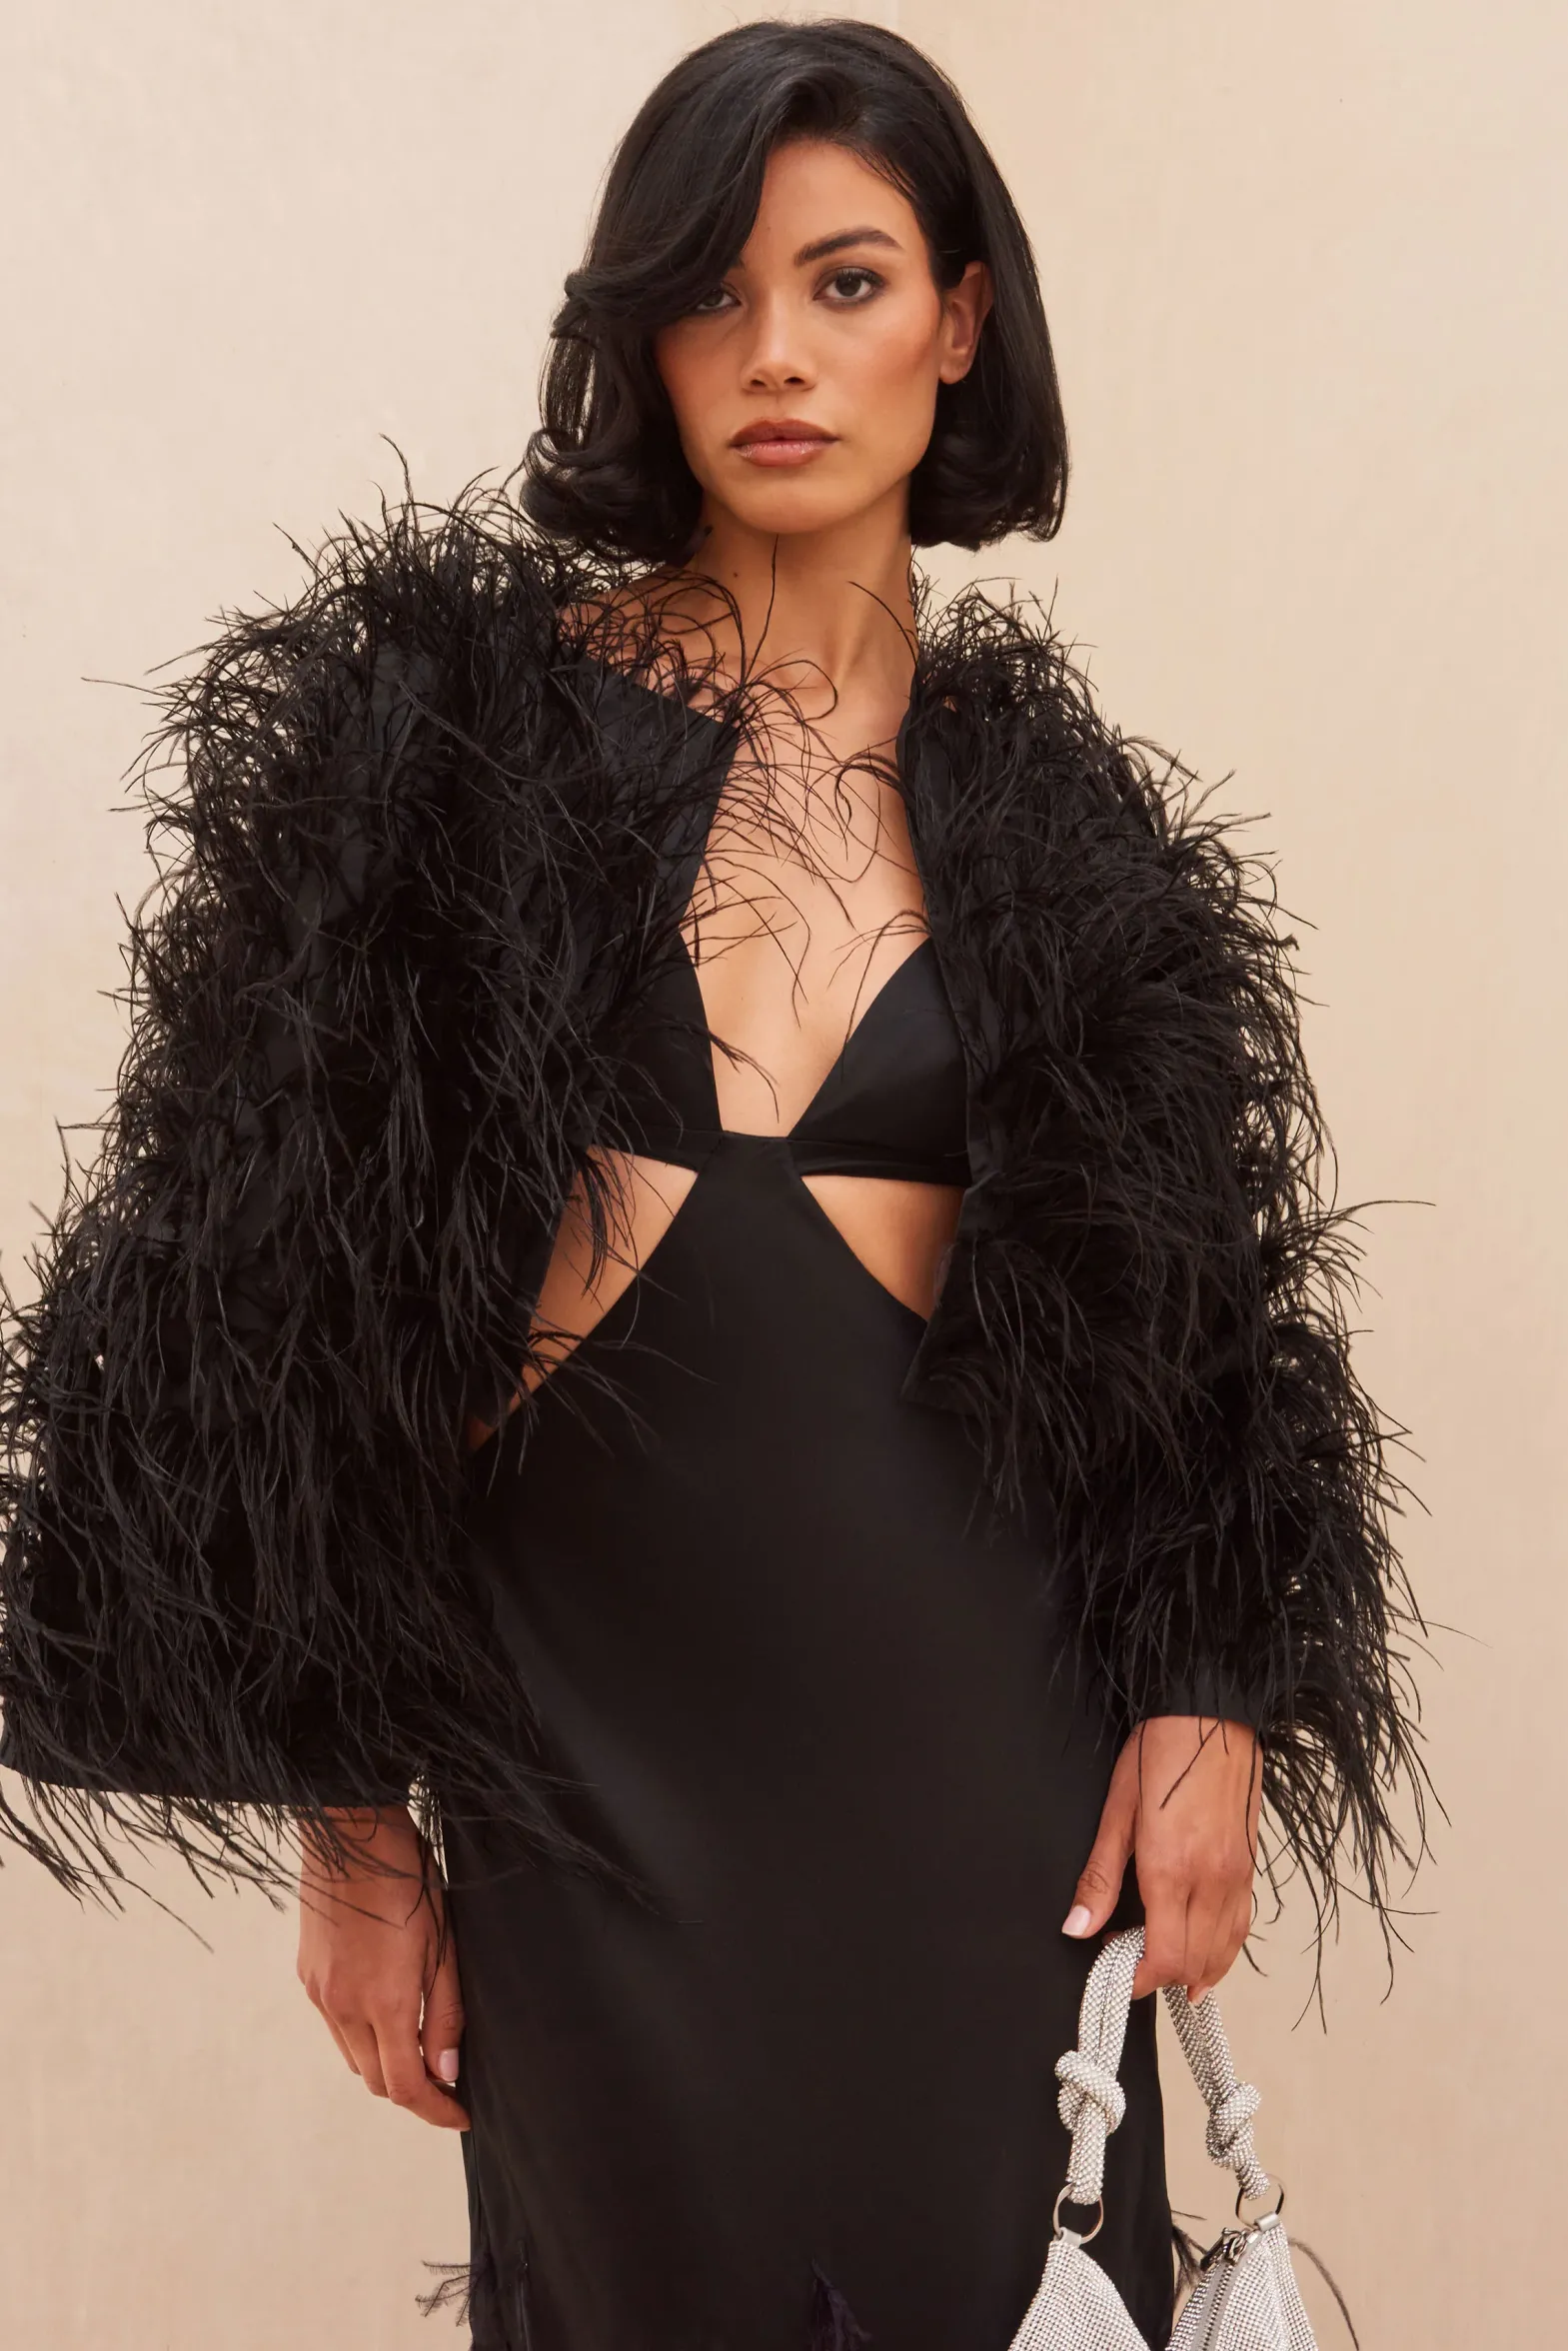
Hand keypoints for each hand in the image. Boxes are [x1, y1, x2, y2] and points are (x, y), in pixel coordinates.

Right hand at [296, 1805, 469, 2129]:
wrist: (351, 1831)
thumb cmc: (407, 1879)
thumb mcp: (443, 1945)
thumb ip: (444, 2013)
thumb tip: (448, 2071)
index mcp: (383, 2002)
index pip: (405, 2087)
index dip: (435, 2110)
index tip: (460, 2114)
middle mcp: (343, 2006)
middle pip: (375, 2081)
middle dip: (412, 2091)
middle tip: (446, 2082)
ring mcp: (319, 1992)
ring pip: (352, 2055)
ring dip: (384, 2063)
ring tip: (419, 2045)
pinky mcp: (307, 1974)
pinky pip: (333, 2025)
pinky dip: (361, 2033)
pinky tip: (385, 2009)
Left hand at [1063, 1716, 1260, 2000]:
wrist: (1211, 1715)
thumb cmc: (1160, 1753)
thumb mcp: (1116, 1812)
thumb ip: (1099, 1877)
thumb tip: (1078, 1927)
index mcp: (1172, 1871)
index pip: (1164, 1957)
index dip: (1140, 1980)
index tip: (1118, 1975)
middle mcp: (1212, 1881)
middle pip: (1196, 1963)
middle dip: (1164, 1977)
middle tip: (1133, 1964)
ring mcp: (1238, 1875)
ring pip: (1226, 1951)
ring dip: (1197, 1970)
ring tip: (1169, 1970)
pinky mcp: (1251, 1865)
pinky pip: (1243, 1924)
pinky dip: (1224, 1947)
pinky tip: (1206, 1948)